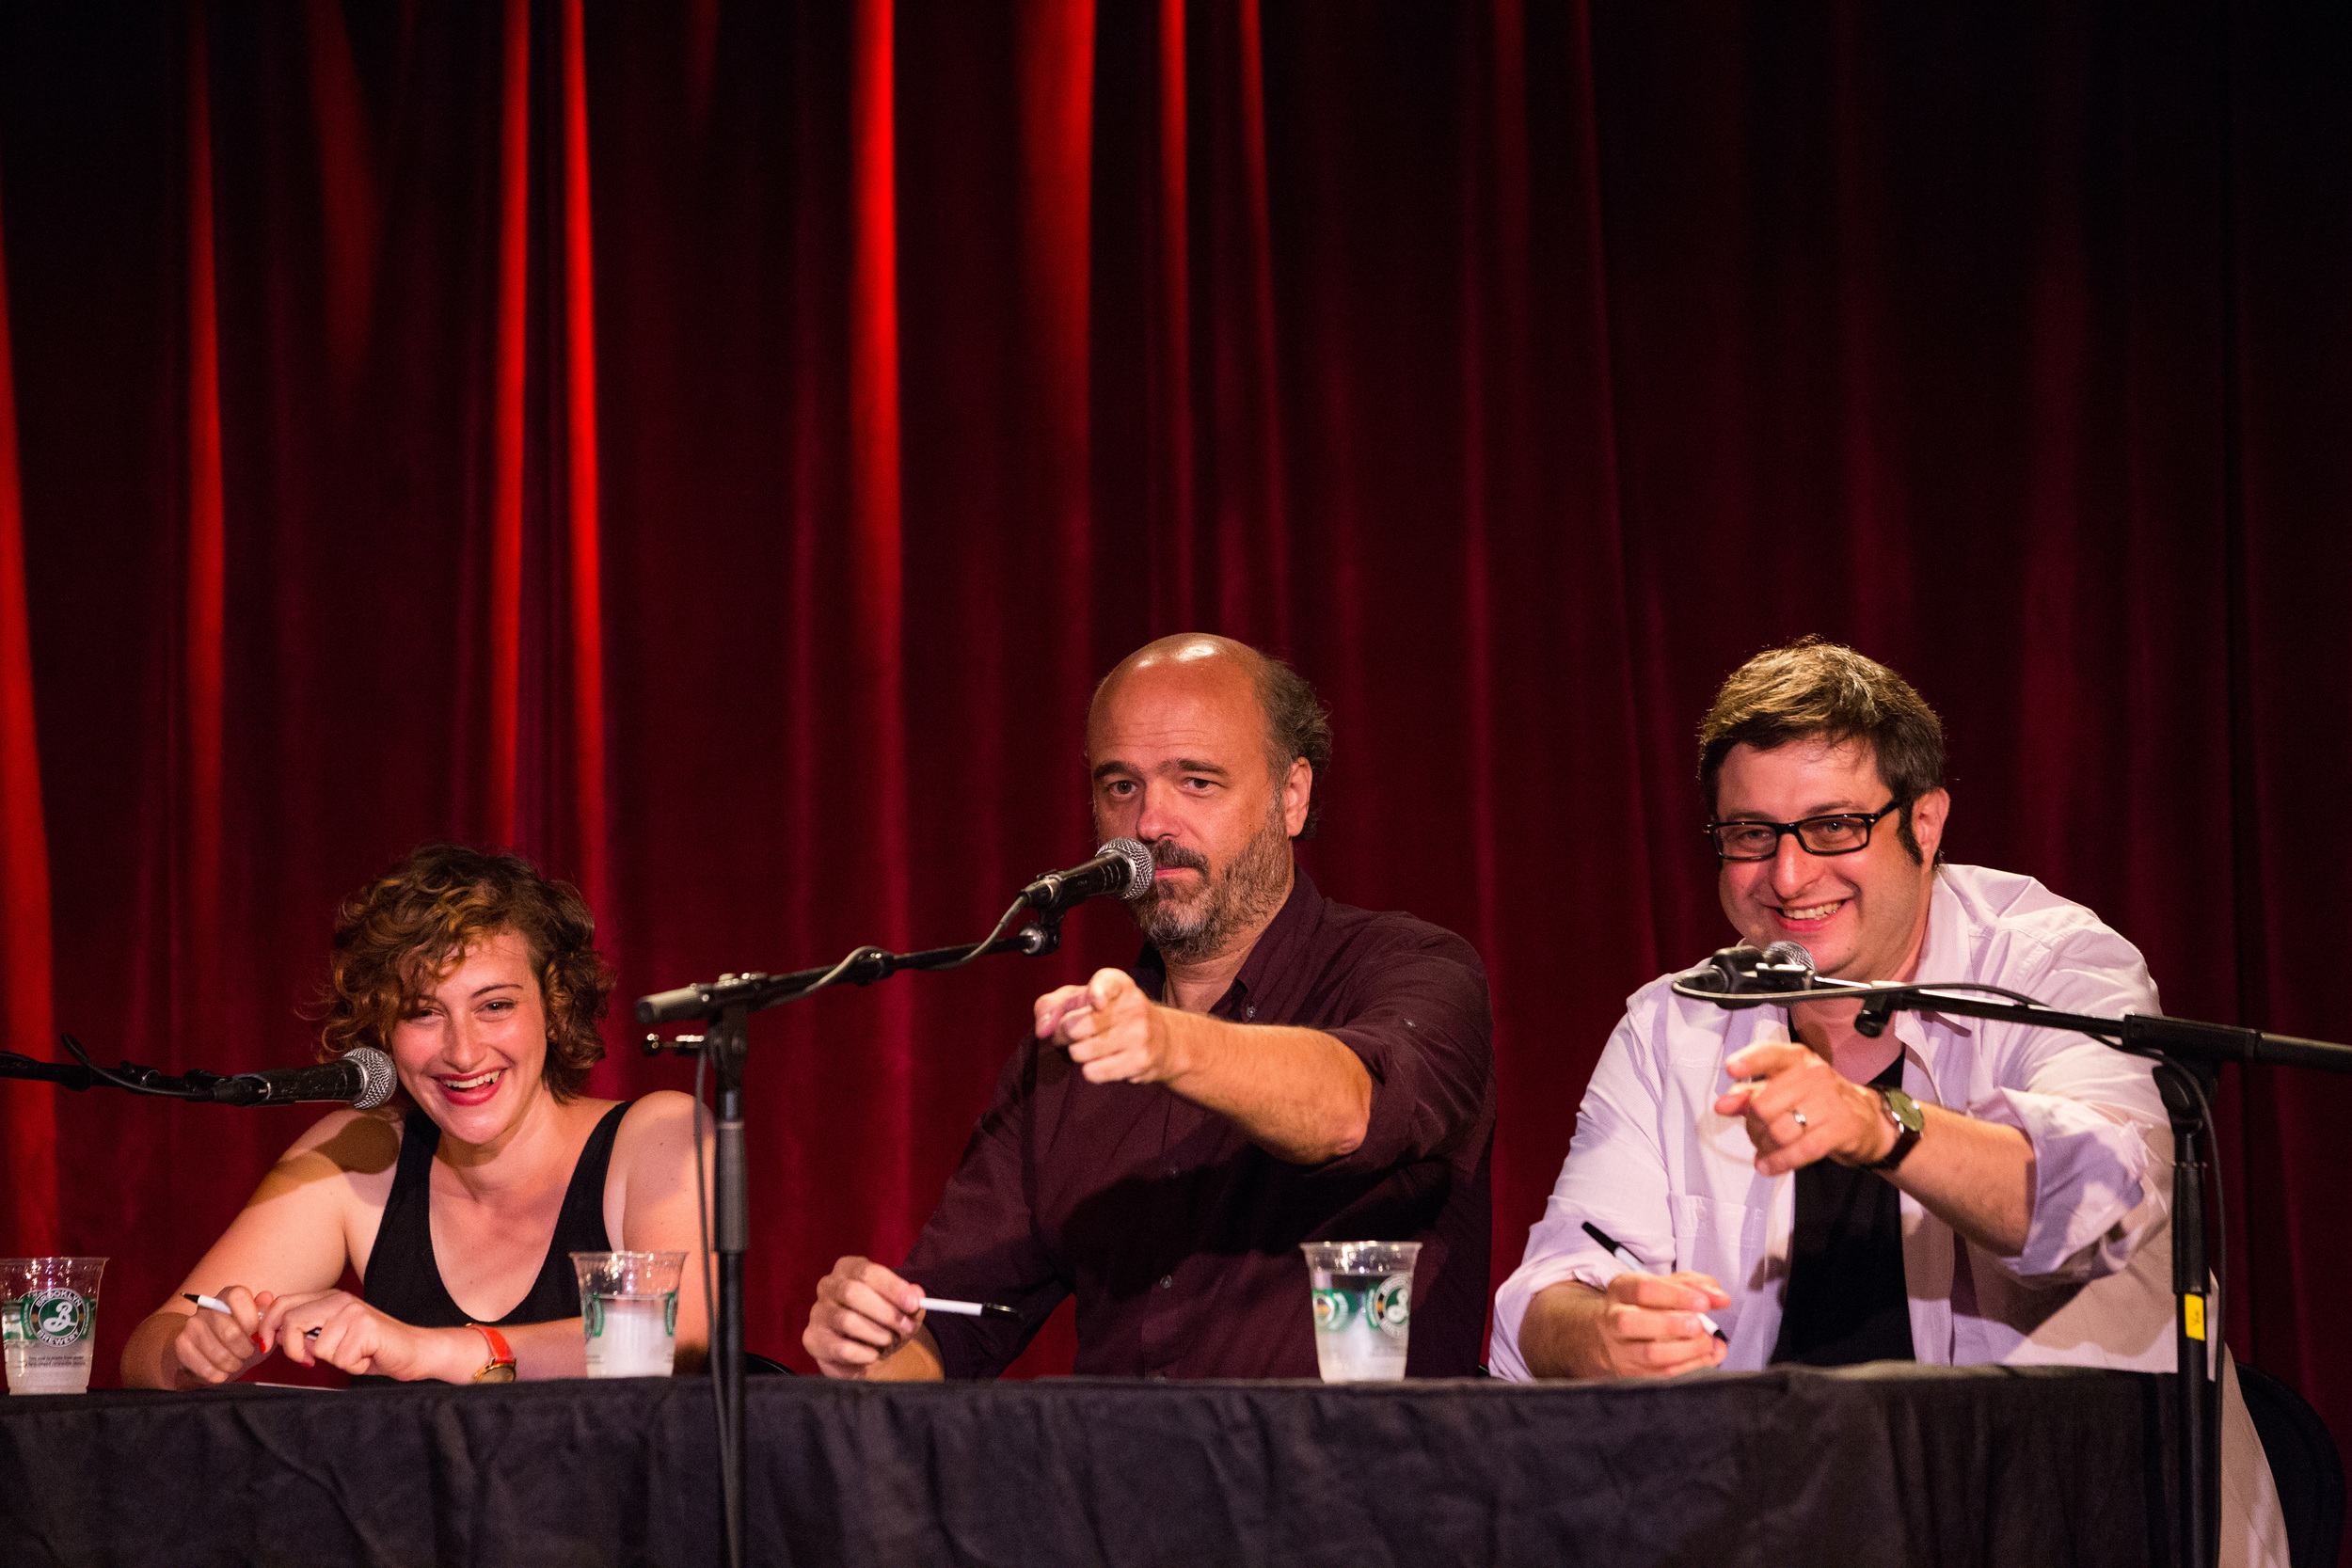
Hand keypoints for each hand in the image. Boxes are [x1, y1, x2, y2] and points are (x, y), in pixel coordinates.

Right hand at [172, 1284, 272, 1385]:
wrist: (203, 1357)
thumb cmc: (239, 1339)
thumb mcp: (257, 1326)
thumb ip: (264, 1312)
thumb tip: (267, 1298)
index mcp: (227, 1296)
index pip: (238, 1296)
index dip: (251, 1319)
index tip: (257, 1336)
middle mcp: (206, 1308)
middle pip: (231, 1332)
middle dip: (246, 1350)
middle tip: (248, 1354)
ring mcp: (191, 1326)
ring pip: (219, 1353)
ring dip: (233, 1364)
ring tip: (236, 1363)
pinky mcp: (182, 1346)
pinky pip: (206, 1368)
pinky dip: (219, 1375)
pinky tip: (222, 1372)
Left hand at [257, 1288, 454, 1380]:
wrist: (413, 1350)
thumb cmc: (371, 1348)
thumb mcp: (332, 1337)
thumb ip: (306, 1332)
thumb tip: (272, 1335)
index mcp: (328, 1297)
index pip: (283, 1303)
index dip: (267, 1326)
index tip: (266, 1345)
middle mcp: (339, 1299)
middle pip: (291, 1321)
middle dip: (293, 1349)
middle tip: (309, 1361)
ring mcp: (353, 1312)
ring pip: (318, 1347)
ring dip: (334, 1361)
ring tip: (354, 1354)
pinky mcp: (365, 1328)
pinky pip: (340, 1359)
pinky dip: (352, 1366)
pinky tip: (366, 1357)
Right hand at [804, 1257, 925, 1379]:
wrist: (866, 1351)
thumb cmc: (884, 1320)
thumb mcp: (903, 1307)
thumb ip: (911, 1300)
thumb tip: (917, 1295)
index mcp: (848, 1268)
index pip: (867, 1272)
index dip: (893, 1287)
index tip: (914, 1304)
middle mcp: (828, 1286)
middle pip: (853, 1293)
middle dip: (886, 1313)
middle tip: (906, 1327)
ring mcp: (818, 1312)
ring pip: (848, 1322)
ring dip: (877, 1335)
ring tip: (889, 1341)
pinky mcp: (813, 1339)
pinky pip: (842, 1349)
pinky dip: (865, 1354)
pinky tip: (872, 1354)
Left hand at [1036, 968, 1173, 1085]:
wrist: (1162, 1040)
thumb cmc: (1109, 1016)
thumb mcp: (1081, 999)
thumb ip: (1052, 1006)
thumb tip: (1043, 1030)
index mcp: (1119, 984)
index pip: (1107, 984)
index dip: (1098, 994)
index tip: (1097, 1004)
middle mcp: (1133, 1006)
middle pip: (1074, 1027)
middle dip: (1063, 1034)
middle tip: (1072, 1035)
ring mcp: (1139, 1035)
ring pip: (1080, 1053)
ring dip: (1076, 1054)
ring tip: (1089, 1047)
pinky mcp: (1140, 1061)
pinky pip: (1092, 1072)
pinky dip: (1090, 1071)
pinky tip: (1104, 1061)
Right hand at [1593, 1270, 1730, 1377]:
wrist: (1612, 1333)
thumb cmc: (1643, 1305)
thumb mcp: (1664, 1285)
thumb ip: (1694, 1286)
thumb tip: (1720, 1298)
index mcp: (1622, 1290)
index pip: (1644, 1289)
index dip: (1676, 1295)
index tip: (1703, 1302)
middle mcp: (1614, 1318)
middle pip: (1632, 1322)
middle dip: (1671, 1324)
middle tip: (1700, 1324)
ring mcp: (1620, 1348)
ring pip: (1649, 1353)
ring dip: (1686, 1349)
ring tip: (1706, 1341)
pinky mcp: (1632, 1371)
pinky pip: (1662, 1372)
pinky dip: (1690, 1364)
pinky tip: (1705, 1355)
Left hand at [1715, 1041, 1895, 1175]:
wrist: (1866, 1120)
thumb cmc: (1819, 1102)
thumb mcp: (1785, 1090)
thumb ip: (1751, 1093)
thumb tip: (1724, 1103)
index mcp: (1797, 1060)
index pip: (1770, 1053)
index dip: (1750, 1061)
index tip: (1732, 1069)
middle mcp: (1814, 1075)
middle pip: (1764, 1105)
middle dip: (1753, 1127)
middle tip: (1756, 1136)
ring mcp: (1830, 1101)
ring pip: (1779, 1130)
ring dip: (1764, 1147)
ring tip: (1764, 1151)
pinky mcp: (1841, 1128)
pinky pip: (1801, 1149)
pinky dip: (1780, 1161)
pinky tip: (1769, 1166)